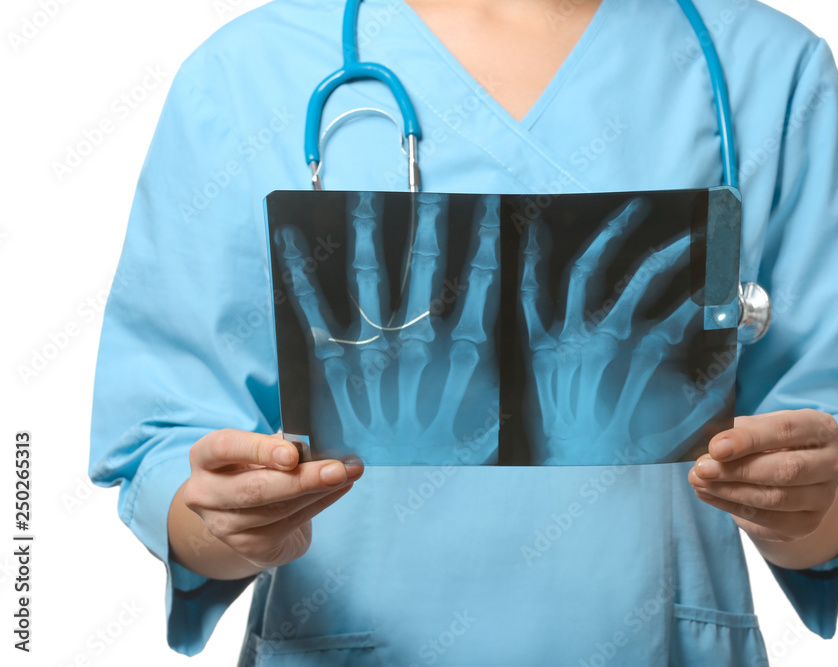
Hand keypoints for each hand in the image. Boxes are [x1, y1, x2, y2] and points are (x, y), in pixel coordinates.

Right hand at [179, 428, 362, 571]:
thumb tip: (319, 447)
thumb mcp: (260, 451)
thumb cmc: (254, 469)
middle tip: (339, 469)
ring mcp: (223, 526)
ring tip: (347, 475)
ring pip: (277, 509)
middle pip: (254, 489)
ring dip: (319, 491)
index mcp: (205, 458)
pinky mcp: (248, 546)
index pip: (225, 448)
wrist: (242, 515)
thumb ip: (282, 446)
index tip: (294, 453)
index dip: (260, 450)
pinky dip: (320, 504)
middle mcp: (205, 493)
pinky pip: (290, 524)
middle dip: (303, 479)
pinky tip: (338, 490)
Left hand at [276, 192, 500, 464]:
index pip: (481, 276)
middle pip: (426, 264)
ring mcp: (376, 347)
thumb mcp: (495, 403)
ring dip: (368, 234)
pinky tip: (291, 246)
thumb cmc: (459, 443)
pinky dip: (300, 277)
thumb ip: (500, 359)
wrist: (405, 477)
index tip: (489, 210)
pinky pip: (315, 311)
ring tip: (364, 202)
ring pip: (372, 276)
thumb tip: (521, 326)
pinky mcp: (337, 362)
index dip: (486, 239)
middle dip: (429, 224)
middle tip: (427, 196)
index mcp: (464, 345)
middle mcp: (420, 336)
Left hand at [519, 196, 728, 463]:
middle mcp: (609, 335)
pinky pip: (530, 296)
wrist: (571, 470)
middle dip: (677, 249)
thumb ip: (708, 388)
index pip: (691, 305)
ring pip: (590, 270)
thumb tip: (728, 358)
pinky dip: (531, 263)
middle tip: (691, 235)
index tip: (721, 274)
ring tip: (630, 211)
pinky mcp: (539, 344)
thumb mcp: (681, 422)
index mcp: (647, 352)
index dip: (711, 287)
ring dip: (612, 234)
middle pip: (648, 274)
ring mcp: (571, 335)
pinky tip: (535, 232)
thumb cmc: (625, 446)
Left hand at [688, 409, 837, 543]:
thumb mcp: (758, 427)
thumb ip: (737, 432)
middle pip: (786, 469)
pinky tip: (709, 495)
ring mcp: (826, 496)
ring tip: (699, 482)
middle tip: (702, 468)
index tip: (716, 447)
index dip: (749, 439)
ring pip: (776, 498)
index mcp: (821, 427)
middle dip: (737, 469)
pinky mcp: (809, 522)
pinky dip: (734, 508)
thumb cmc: (772, 442)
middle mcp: (833, 462)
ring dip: (731, 491)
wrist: (793, 477)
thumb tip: (709, 447)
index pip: (786, 430)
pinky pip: (770, 519)